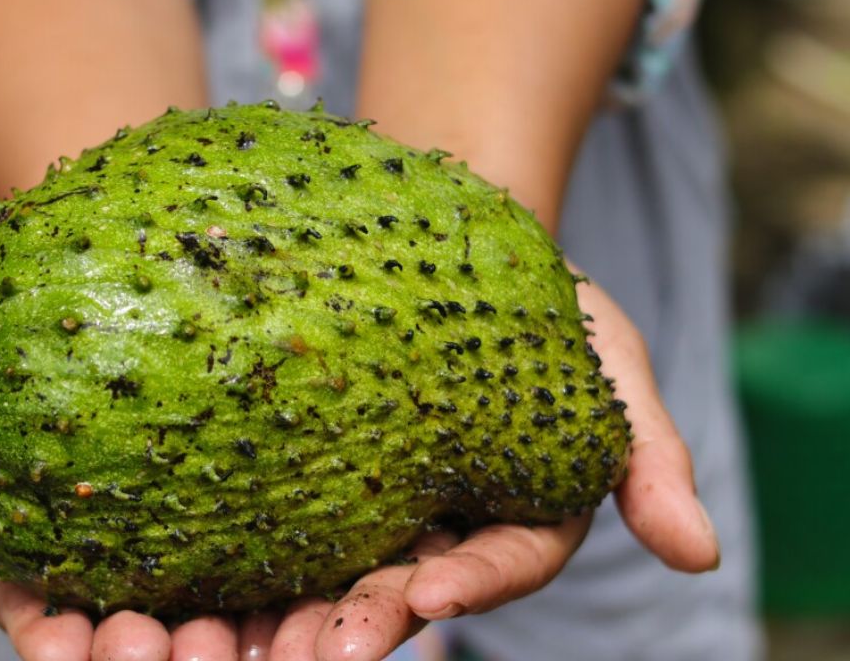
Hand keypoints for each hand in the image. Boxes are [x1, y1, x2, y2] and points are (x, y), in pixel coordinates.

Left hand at [0, 272, 718, 659]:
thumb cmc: (532, 294)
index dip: (467, 587)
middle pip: (388, 596)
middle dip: (347, 631)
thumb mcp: (603, 352)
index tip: (424, 595)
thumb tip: (699, 551)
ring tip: (208, 643)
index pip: (495, 566)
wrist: (432, 232)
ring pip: (305, 579)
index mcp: (501, 513)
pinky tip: (150, 577)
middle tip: (299, 654)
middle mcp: (421, 526)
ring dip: (262, 622)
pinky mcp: (279, 475)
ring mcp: (346, 504)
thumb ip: (643, 449)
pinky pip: (244, 521)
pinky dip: (205, 556)